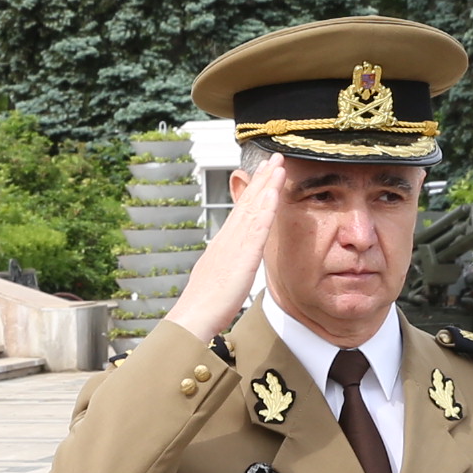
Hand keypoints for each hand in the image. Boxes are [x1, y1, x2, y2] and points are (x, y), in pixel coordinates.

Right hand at [168, 166, 282, 343]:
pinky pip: (258, 225)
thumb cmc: (206, 303)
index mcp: (224, 242)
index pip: (241, 210)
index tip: (263, 173)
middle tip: (274, 157)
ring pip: (254, 207)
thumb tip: (230, 260)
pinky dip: (266, 206)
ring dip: (267, 184)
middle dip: (262, 178)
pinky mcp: (243, 253)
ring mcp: (235, 243)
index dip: (253, 190)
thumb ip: (227, 263)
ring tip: (278, 164)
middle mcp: (229, 236)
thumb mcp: (218, 275)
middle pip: (248, 201)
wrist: (195, 314)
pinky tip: (273, 191)